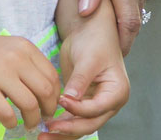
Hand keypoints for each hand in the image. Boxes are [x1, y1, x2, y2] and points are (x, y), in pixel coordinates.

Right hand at [0, 31, 61, 132]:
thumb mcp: (9, 48)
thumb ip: (27, 63)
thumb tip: (46, 90)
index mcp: (25, 47)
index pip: (51, 74)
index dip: (55, 94)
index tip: (50, 104)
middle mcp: (16, 58)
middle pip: (45, 90)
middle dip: (48, 108)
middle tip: (43, 117)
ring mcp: (0, 74)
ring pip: (30, 104)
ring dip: (32, 119)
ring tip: (28, 124)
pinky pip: (6, 113)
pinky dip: (12, 123)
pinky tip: (10, 123)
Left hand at [41, 9, 130, 135]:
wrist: (90, 31)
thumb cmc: (95, 40)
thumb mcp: (88, 59)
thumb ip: (80, 81)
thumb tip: (69, 100)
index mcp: (117, 91)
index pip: (96, 109)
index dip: (78, 109)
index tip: (60, 101)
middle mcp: (109, 103)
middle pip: (89, 124)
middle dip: (68, 130)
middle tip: (48, 129)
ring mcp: (96, 105)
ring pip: (80, 126)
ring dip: (62, 133)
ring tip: (42, 136)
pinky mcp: (83, 104)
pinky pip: (73, 120)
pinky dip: (61, 125)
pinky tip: (46, 128)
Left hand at [66, 0, 157, 53]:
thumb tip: (88, 14)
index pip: (128, 23)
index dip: (121, 45)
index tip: (110, 59)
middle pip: (135, 18)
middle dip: (122, 36)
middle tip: (104, 52)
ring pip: (138, 3)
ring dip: (125, 17)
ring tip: (104, 29)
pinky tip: (113, 0)